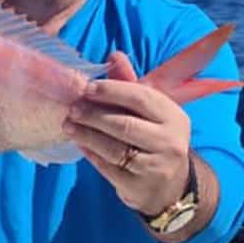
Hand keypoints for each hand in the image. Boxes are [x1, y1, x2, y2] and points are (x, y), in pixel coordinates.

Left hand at [64, 51, 190, 215]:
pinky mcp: (139, 186)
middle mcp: (169, 142)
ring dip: (87, 134)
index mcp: (174, 117)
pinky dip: (91, 154)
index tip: (87, 88)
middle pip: (124, 124)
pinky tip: (80, 143)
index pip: (141, 98)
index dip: (112, 90)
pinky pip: (108, 167)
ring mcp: (155, 167)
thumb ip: (131, 85)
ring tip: (69, 125)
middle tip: (73, 108)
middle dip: (94, 114)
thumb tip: (114, 56)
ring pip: (114, 148)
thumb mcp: (151, 112)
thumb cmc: (157, 139)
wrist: (171, 186)